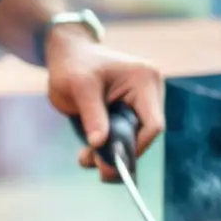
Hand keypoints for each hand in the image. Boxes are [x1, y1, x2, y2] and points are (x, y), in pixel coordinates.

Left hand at [45, 25, 164, 180]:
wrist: (68, 54)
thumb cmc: (72, 65)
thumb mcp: (79, 88)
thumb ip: (92, 115)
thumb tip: (99, 144)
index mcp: (144, 79)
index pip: (152, 124)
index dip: (134, 148)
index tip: (110, 162)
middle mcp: (150, 89)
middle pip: (144, 134)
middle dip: (119, 153)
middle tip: (91, 165)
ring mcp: (143, 100)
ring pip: (135, 137)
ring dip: (111, 152)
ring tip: (84, 158)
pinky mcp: (132, 108)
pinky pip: (126, 134)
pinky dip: (109, 146)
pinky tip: (88, 152)